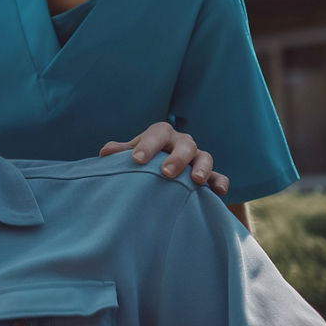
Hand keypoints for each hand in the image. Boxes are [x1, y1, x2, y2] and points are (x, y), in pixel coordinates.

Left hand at [98, 121, 229, 194]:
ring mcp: (197, 158)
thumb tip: (105, 153)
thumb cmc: (146, 158)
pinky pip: (219, 176)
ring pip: (205, 157)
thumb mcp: (134, 153)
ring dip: (201, 168)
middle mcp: (182, 143)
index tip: (136, 160)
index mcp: (162, 134)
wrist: (164, 166)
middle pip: (184, 144)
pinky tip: (218, 191)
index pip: (156, 134)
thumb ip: (122, 152)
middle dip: (176, 158)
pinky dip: (220, 182)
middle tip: (166, 173)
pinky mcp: (210, 174)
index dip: (147, 146)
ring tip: (196, 180)